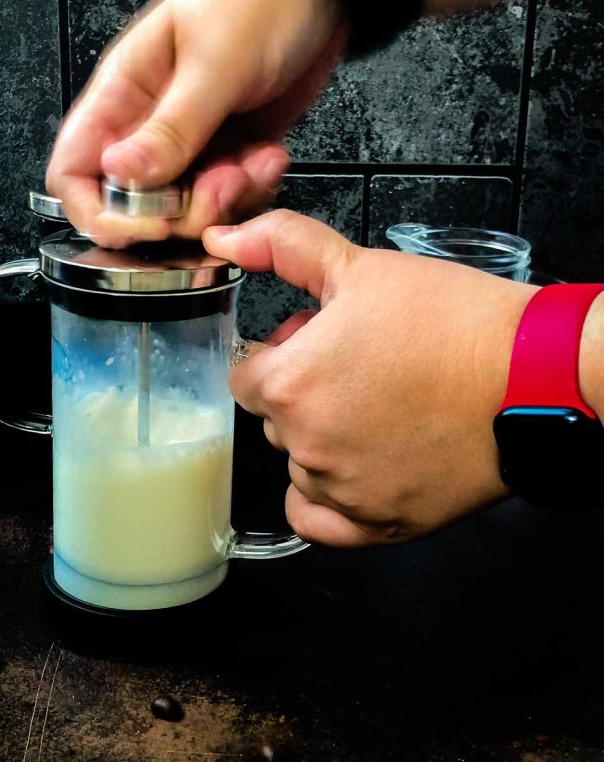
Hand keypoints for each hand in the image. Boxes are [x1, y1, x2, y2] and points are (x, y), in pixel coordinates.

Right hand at [46, 0, 344, 246]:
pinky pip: (229, 196)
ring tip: (253, 163)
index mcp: (123, 91)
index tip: (148, 223)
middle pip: (134, 204)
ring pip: (186, 207)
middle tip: (220, 185)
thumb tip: (117, 173)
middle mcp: (149, 122)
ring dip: (223, 202)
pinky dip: (252, 189)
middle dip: (179, 211)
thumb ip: (169, 126)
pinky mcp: (231, 149)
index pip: (74, 172)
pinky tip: (269, 155)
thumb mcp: (213, 62)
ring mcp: (192, 140)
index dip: (100, 211)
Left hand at [204, 211, 536, 546]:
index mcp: (290, 385)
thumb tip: (228, 238)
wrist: (532, 373)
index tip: (314, 344)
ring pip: (300, 464)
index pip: (245, 377)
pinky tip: (356, 463)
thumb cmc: (454, 323)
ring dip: (320, 438)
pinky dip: (328, 497)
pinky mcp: (382, 523)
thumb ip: (282, 246)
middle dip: (301, 392)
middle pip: (274, 419)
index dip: (279, 353)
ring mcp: (344, 491)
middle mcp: (307, 447)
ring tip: (376, 405)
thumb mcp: (360, 265)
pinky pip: (319, 521)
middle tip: (354, 366)